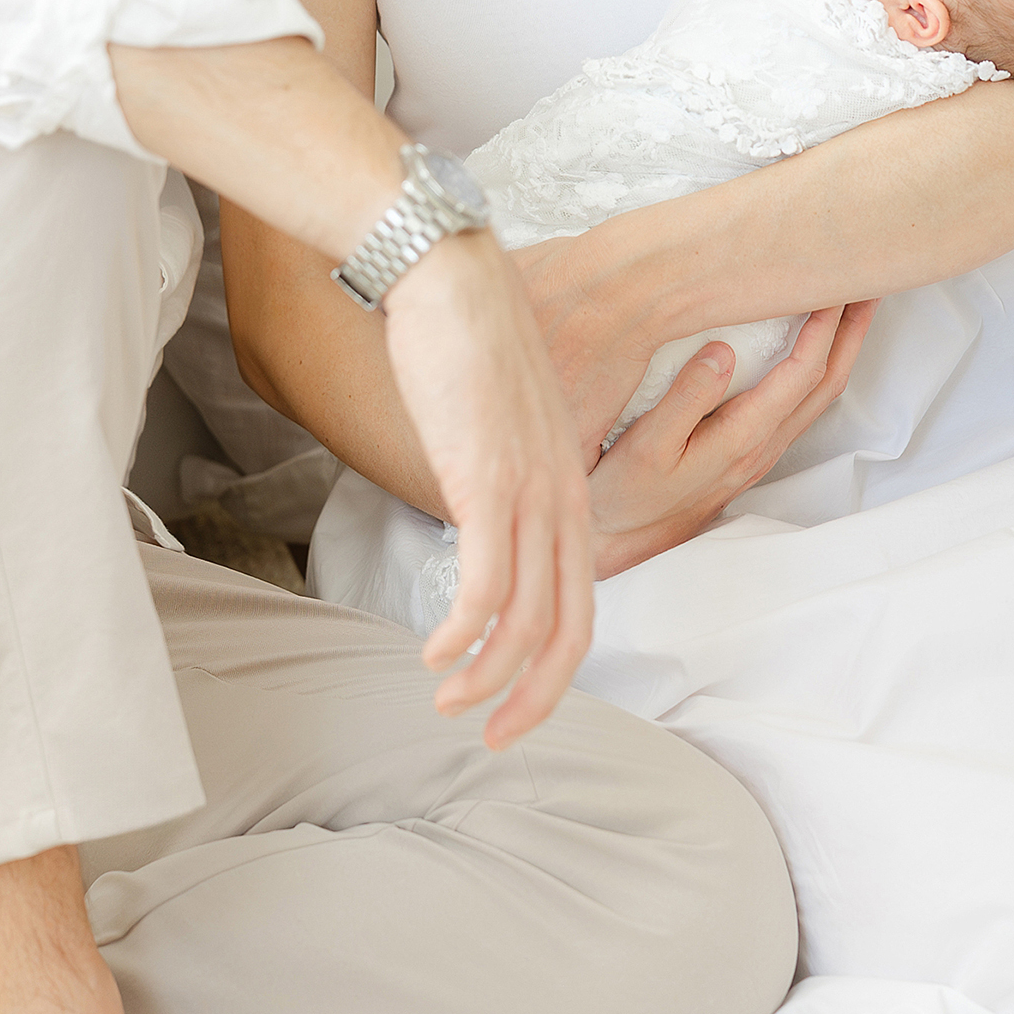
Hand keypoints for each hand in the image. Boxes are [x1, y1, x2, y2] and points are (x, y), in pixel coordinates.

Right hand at [378, 234, 592, 745]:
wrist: (449, 274)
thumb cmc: (463, 338)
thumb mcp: (497, 418)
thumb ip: (499, 468)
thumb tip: (474, 506)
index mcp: (567, 483)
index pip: (579, 595)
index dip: (554, 663)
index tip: (516, 701)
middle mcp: (561, 495)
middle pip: (568, 625)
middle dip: (534, 696)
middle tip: (495, 739)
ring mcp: (527, 490)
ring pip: (529, 617)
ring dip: (489, 676)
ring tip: (449, 702)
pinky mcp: (486, 479)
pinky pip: (486, 583)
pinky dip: (464, 634)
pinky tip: (434, 653)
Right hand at [585, 303, 877, 576]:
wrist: (619, 538)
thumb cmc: (626, 491)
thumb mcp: (647, 444)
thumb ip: (685, 399)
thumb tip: (723, 352)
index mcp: (742, 437)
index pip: (801, 374)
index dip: (824, 328)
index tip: (834, 287)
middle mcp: (761, 447)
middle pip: (825, 384)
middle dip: (850, 334)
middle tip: (868, 286)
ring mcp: (758, 453)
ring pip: (816, 397)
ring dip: (840, 352)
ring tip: (850, 311)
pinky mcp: (748, 454)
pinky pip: (799, 406)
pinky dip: (816, 371)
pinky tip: (809, 353)